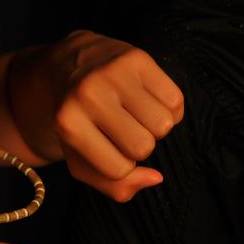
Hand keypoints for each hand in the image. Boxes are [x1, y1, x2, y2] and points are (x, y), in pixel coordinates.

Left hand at [9, 30, 183, 201]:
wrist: (68, 66)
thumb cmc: (78, 121)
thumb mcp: (80, 159)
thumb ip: (113, 186)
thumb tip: (155, 178)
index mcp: (68, 123)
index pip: (118, 169)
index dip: (119, 165)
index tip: (105, 147)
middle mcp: (88, 94)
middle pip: (143, 147)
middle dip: (138, 146)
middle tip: (119, 129)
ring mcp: (113, 72)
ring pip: (163, 124)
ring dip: (154, 127)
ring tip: (133, 114)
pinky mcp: (137, 57)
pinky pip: (175, 101)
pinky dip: (167, 108)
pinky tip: (145, 100)